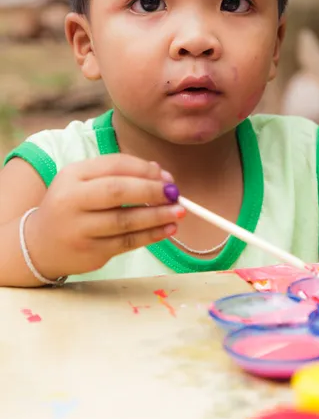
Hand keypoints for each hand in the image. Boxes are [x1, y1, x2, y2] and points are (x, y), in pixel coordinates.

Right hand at [24, 155, 182, 278]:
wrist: (39, 245)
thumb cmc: (72, 206)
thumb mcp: (85, 182)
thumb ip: (119, 173)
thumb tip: (159, 172)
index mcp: (72, 175)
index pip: (114, 165)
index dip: (144, 170)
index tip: (167, 177)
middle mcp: (71, 200)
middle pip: (117, 191)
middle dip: (151, 191)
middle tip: (175, 193)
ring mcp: (79, 229)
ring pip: (124, 221)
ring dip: (157, 216)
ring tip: (179, 212)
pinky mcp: (90, 253)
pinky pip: (126, 243)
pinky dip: (151, 235)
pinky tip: (167, 230)